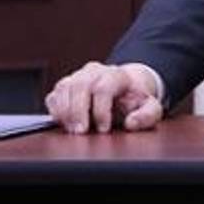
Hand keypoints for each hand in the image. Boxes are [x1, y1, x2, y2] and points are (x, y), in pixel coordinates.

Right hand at [45, 61, 162, 133]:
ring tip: (73, 130)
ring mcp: (78, 76)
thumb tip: (131, 123)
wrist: (125, 88)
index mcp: (116, 75)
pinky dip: (56, 110)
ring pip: (64, 88)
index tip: (104, 129)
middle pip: (80, 85)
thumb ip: (148, 115)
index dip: (101, 110)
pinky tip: (65, 122)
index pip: (103, 88)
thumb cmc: (135, 99)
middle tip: (81, 132)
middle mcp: (95, 71)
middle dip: (78, 111)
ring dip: (65, 112)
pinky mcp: (65, 86)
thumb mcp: (150, 107)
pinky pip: (53, 95)